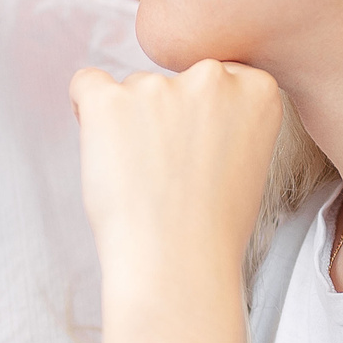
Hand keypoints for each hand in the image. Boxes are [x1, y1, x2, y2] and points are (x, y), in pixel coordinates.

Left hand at [69, 59, 282, 277]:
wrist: (177, 265)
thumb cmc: (211, 228)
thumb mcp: (247, 159)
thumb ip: (227, 118)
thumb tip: (185, 105)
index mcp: (256, 89)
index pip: (219, 77)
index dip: (201, 117)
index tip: (199, 153)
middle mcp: (212, 78)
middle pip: (172, 81)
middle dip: (164, 116)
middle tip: (167, 171)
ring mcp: (158, 85)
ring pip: (132, 90)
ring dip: (128, 124)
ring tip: (141, 180)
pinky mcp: (109, 101)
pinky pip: (86, 84)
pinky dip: (86, 110)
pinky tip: (100, 148)